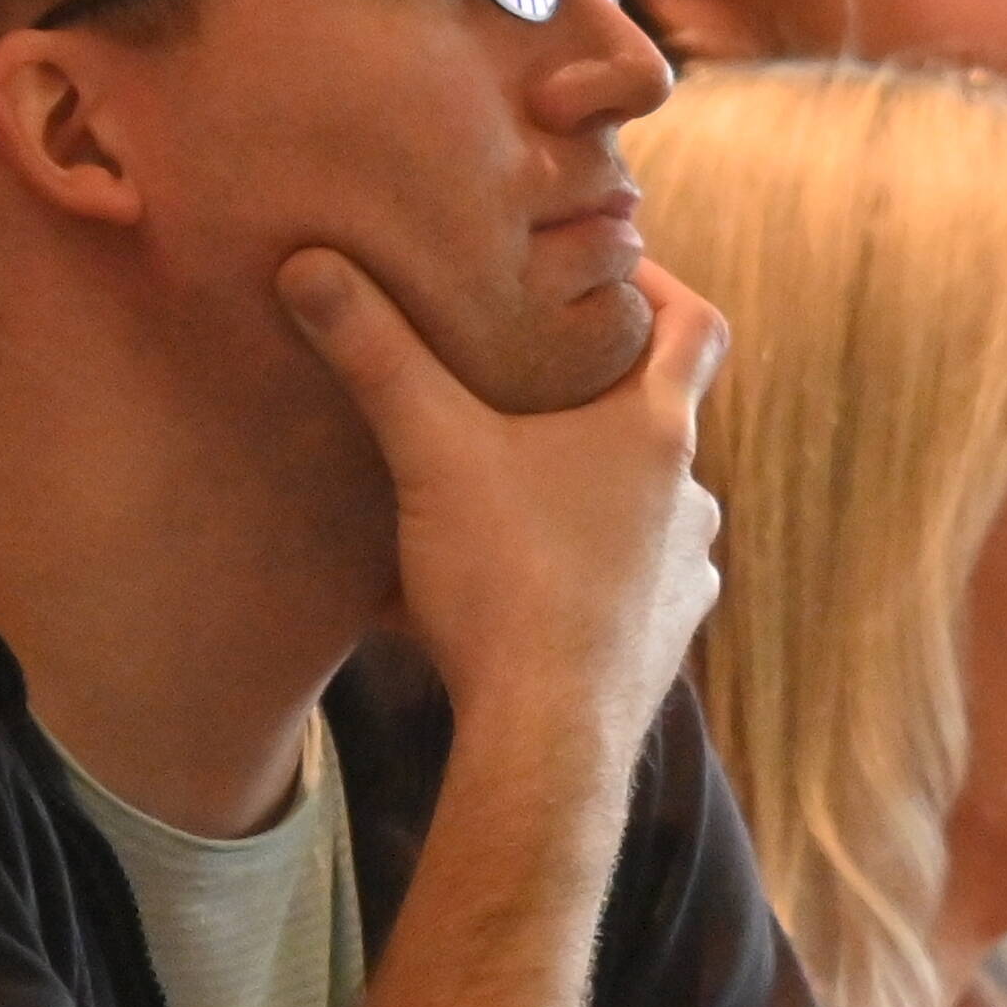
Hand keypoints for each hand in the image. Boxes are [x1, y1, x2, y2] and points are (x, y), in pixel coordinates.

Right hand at [294, 243, 720, 758]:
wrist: (548, 739)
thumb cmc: (506, 583)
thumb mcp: (431, 451)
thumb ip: (376, 355)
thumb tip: (311, 267)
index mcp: (656, 434)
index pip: (696, 327)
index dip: (660, 289)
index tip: (610, 277)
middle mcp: (691, 502)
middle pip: (659, 421)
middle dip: (596, 400)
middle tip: (529, 381)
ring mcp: (684, 579)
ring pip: (640, 510)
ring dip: (586, 493)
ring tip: (510, 488)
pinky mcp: (662, 645)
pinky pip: (622, 588)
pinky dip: (579, 574)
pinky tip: (513, 587)